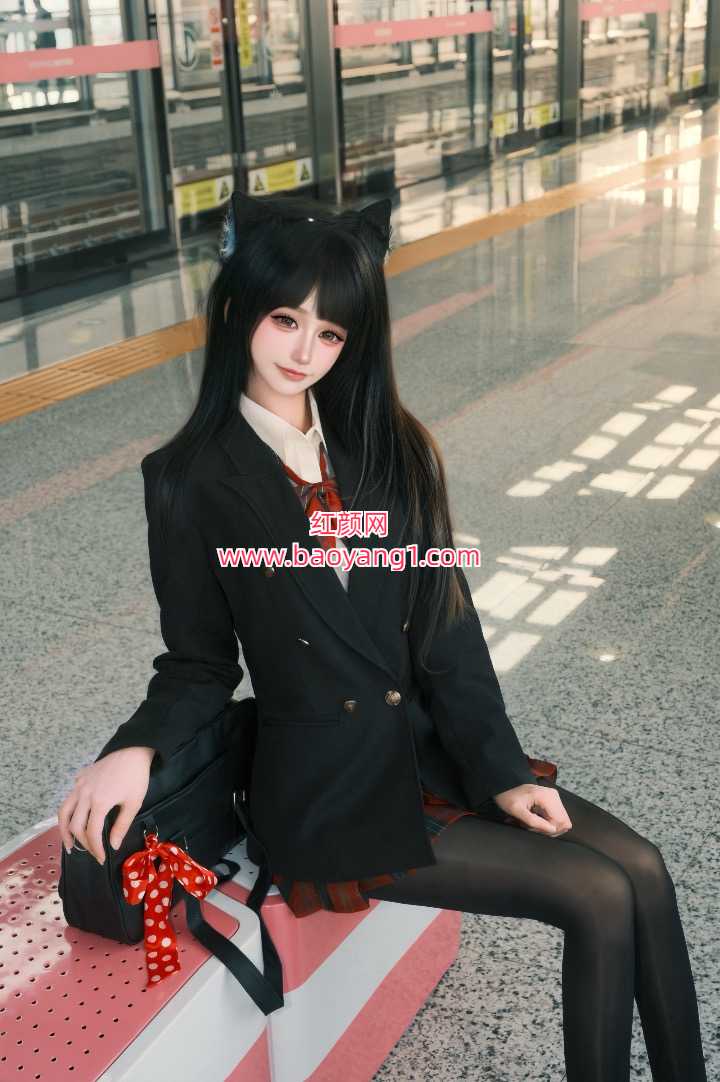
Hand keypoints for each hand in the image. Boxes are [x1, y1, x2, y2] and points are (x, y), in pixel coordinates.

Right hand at [58, 746, 155, 864]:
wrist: (133, 750)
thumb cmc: (136, 777)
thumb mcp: (133, 803)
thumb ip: (121, 826)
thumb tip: (113, 846)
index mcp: (99, 802)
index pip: (92, 833)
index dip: (96, 848)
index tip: (102, 858)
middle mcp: (84, 794)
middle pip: (74, 825)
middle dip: (82, 842)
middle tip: (90, 852)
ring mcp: (80, 785)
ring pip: (64, 811)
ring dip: (64, 829)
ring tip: (69, 843)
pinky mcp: (80, 777)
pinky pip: (70, 797)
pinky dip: (69, 811)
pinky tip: (76, 817)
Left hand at [493, 783, 571, 836]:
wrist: (504, 788)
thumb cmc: (508, 798)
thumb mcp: (517, 811)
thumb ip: (534, 821)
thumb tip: (553, 830)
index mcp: (547, 796)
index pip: (561, 822)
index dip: (549, 830)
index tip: (534, 828)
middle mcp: (554, 795)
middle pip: (563, 822)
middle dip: (547, 829)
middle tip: (532, 826)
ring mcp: (554, 797)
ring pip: (560, 821)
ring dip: (546, 826)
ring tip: (532, 822)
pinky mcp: (553, 800)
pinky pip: (556, 818)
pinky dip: (546, 822)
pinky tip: (536, 819)